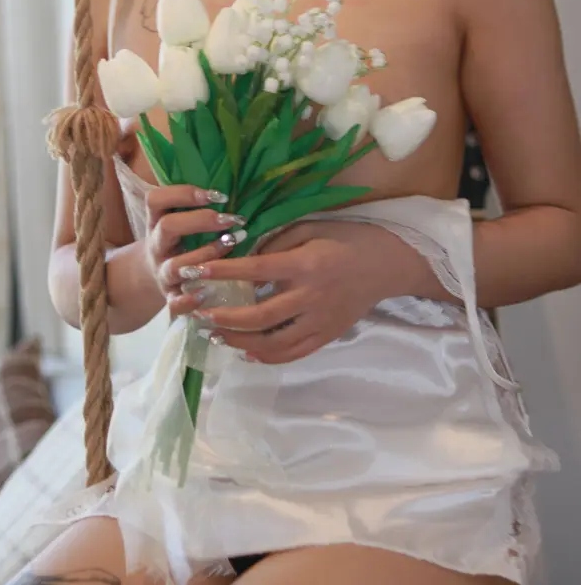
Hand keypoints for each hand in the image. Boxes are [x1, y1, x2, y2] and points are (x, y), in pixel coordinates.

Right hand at [144, 185, 246, 318]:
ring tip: (232, 245)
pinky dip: (189, 300)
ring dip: (205, 255)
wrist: (150, 276)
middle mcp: (156, 245)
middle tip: (232, 219)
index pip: (156, 199)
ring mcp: (161, 272)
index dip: (184, 194)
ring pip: (175, 265)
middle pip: (167, 227)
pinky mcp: (169, 297)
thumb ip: (197, 206)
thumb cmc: (178, 241)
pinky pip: (174, 303)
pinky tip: (209, 292)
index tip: (218, 195)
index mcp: (156, 221)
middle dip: (201, 221)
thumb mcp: (179, 221)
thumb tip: (241, 184)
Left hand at [190, 220, 399, 363]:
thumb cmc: (348, 238)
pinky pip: (294, 353)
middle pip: (260, 316)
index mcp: (306, 265)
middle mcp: (311, 297)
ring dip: (240, 341)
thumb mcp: (312, 228)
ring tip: (216, 335)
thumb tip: (245, 258)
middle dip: (224, 317)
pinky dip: (268, 356)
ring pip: (273, 342)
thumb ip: (278, 243)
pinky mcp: (328, 335)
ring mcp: (320, 321)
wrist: (389, 263)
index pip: (256, 271)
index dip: (222, 272)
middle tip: (199, 313)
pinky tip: (247, 351)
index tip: (196, 272)